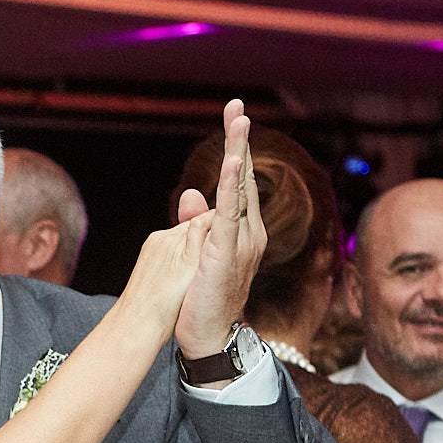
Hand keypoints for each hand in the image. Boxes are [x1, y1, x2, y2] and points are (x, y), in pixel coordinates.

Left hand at [173, 98, 266, 358]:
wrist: (205, 336)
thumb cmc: (200, 298)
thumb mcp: (199, 253)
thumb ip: (197, 223)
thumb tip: (191, 194)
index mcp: (244, 232)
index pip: (240, 183)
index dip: (236, 150)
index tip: (232, 118)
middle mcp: (250, 232)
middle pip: (245, 177)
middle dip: (239, 141)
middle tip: (236, 107)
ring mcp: (241, 241)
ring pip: (241, 188)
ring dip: (239, 152)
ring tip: (239, 120)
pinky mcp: (225, 252)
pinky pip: (230, 212)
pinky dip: (232, 185)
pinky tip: (234, 161)